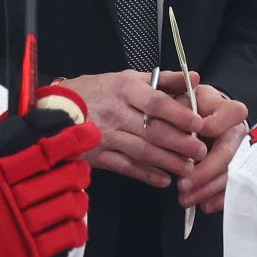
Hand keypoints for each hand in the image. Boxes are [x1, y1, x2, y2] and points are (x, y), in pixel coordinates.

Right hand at [0, 90, 95, 256]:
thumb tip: (23, 121)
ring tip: (72, 194)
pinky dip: (75, 227)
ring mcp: (19, 223)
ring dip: (77, 196)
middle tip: (78, 165)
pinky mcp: (26, 253)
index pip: (40, 142)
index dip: (68, 135)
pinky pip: (67, 236)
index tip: (84, 130)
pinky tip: (69, 223)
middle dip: (76, 166)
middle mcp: (8, 189)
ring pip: (70, 202)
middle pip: (62, 171)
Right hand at [55, 71, 204, 187]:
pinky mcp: (98, 155)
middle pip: (152, 130)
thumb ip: (163, 80)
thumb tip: (195, 78)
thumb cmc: (97, 91)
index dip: (178, 114)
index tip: (198, 124)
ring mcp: (105, 135)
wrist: (56, 109)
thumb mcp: (127, 77)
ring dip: (168, 162)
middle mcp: (114, 111)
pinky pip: (126, 167)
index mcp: (123, 88)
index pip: (155, 102)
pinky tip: (164, 179)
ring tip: (188, 168)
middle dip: (179, 143)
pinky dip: (147, 174)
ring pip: (142, 151)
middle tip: (200, 151)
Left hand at [155, 72, 247, 213]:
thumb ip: (183, 93)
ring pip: (230, 173)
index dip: (213, 125)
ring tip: (184, 199)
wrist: (201, 119)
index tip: (195, 134)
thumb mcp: (184, 95)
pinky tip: (204, 206)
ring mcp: (241, 153)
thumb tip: (190, 82)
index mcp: (228, 109)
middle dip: (206, 170)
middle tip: (182, 184)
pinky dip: (219, 199)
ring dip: (207, 189)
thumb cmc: (190, 106)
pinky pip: (233, 187)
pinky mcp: (238, 171)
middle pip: (229, 152)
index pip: (231, 114)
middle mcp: (239, 132)